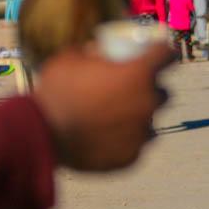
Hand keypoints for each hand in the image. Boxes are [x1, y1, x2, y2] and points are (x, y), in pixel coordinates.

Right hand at [33, 43, 172, 170]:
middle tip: (129, 91)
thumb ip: (92, 52)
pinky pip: (135, 145)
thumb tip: (99, 51)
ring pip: (150, 121)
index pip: (166, 54)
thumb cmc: (56, 91)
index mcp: (138, 73)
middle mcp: (147, 102)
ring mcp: (142, 132)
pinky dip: (125, 140)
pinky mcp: (132, 156)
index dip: (163, 52)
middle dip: (150, 90)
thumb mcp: (71, 58)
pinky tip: (106, 138)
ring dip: (138, 117)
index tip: (158, 54)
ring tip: (115, 119)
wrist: (42, 135)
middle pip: (162, 92)